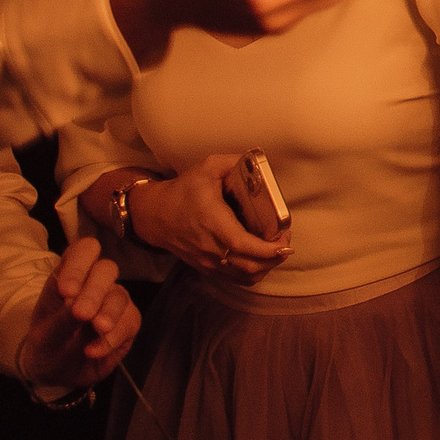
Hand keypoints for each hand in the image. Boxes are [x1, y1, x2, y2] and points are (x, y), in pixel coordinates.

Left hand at [16, 236, 138, 391]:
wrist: (58, 374)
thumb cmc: (47, 346)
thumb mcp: (44, 337)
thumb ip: (60, 321)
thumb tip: (80, 309)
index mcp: (70, 277)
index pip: (83, 251)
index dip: (78, 265)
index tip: (67, 291)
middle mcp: (95, 284)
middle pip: (106, 269)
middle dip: (95, 291)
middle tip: (82, 314)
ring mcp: (114, 302)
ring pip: (120, 296)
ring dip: (109, 313)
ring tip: (97, 331)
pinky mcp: (128, 323)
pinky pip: (129, 322)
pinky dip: (114, 337)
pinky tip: (94, 351)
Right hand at [125, 155, 290, 282]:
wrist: (154, 215)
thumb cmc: (183, 190)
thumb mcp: (207, 168)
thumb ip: (234, 162)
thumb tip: (258, 161)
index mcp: (213, 222)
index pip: (243, 245)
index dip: (268, 248)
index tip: (285, 238)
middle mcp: (211, 247)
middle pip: (250, 266)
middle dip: (274, 257)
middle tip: (284, 238)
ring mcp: (208, 261)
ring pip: (246, 276)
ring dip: (267, 266)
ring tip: (275, 247)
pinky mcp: (207, 268)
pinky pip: (237, 278)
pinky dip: (255, 271)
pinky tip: (261, 257)